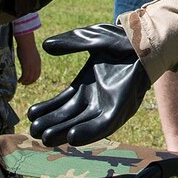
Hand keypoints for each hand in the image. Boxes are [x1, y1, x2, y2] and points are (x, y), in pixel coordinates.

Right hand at [26, 24, 150, 144]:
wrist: (146, 39)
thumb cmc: (121, 39)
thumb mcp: (90, 38)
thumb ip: (70, 43)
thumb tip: (46, 46)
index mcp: (86, 85)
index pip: (62, 103)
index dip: (47, 110)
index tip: (31, 115)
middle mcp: (97, 98)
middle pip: (70, 117)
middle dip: (52, 125)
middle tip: (34, 132)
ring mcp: (110, 104)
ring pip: (84, 124)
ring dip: (66, 132)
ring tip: (47, 138)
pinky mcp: (123, 108)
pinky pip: (104, 125)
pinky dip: (89, 132)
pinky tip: (72, 137)